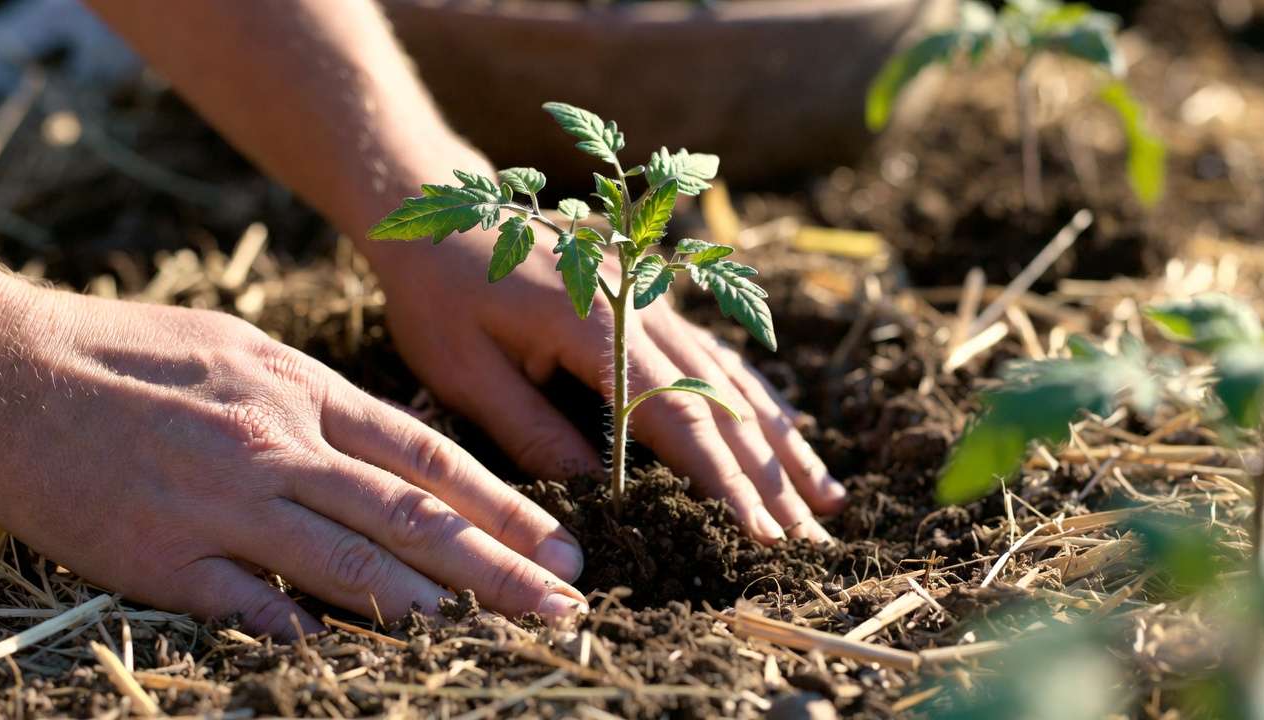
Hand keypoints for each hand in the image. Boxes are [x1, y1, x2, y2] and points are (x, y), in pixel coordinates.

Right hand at [0, 277, 586, 636]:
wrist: (12, 369)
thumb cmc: (138, 355)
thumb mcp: (248, 352)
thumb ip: (326, 406)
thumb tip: (404, 457)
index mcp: (303, 392)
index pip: (430, 458)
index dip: (505, 506)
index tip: (560, 546)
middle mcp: (276, 445)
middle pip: (410, 517)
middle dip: (499, 567)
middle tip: (563, 605)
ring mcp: (220, 502)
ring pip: (345, 562)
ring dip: (425, 603)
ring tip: (489, 630)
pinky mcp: (160, 555)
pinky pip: (248, 603)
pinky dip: (301, 627)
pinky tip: (346, 650)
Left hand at [368, 231, 848, 543]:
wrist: (438, 206)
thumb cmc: (438, 291)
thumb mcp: (464, 370)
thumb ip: (533, 431)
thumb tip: (599, 491)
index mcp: (599, 328)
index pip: (679, 420)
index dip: (725, 483)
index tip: (764, 535)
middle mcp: (643, 312)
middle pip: (724, 405)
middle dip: (772, 480)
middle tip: (814, 542)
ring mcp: (653, 304)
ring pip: (734, 382)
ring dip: (782, 445)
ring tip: (825, 499)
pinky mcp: (650, 303)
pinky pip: (718, 357)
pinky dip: (759, 399)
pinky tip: (789, 429)